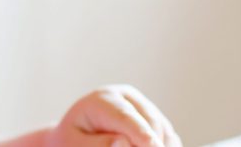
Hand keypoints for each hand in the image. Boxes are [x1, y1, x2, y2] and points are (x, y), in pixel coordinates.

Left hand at [47, 85, 181, 146]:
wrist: (76, 138)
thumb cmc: (72, 141)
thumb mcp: (74, 144)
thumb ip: (98, 145)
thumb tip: (124, 142)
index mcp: (103, 99)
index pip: (125, 116)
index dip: (142, 134)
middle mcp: (127, 98)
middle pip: (149, 122)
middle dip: (151, 144)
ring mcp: (144, 107)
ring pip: (163, 130)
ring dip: (159, 145)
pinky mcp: (155, 120)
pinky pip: (169, 137)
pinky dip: (164, 146)